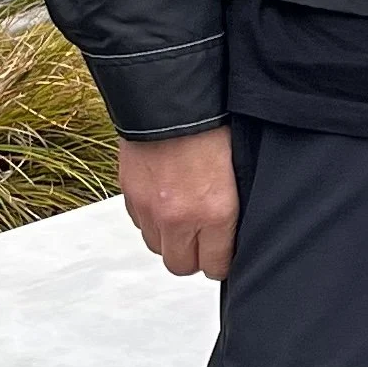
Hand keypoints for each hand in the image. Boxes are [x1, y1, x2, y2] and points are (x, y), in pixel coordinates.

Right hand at [117, 125, 238, 279]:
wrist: (170, 100)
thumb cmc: (211, 126)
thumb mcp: (237, 170)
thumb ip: (231, 206)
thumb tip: (231, 230)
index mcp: (215, 212)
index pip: (215, 265)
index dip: (221, 261)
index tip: (223, 253)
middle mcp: (179, 217)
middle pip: (181, 265)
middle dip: (193, 256)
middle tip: (203, 241)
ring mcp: (150, 209)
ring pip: (158, 248)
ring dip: (170, 239)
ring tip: (183, 218)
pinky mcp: (130, 197)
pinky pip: (140, 225)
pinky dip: (151, 219)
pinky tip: (165, 200)